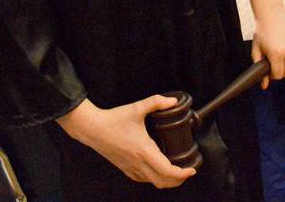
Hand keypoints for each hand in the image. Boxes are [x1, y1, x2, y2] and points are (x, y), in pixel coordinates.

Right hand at [57, 96, 195, 187]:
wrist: (91, 128)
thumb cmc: (114, 119)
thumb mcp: (138, 108)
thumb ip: (157, 102)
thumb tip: (173, 101)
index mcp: (144, 151)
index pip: (167, 171)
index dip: (182, 173)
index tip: (192, 169)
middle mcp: (138, 163)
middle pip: (162, 182)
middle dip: (178, 180)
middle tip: (188, 172)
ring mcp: (130, 167)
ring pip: (151, 182)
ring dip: (166, 181)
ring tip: (177, 172)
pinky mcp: (123, 167)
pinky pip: (141, 179)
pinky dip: (153, 179)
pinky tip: (157, 171)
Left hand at [251, 11, 284, 88]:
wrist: (272, 16)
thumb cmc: (262, 33)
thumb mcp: (257, 51)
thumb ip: (259, 69)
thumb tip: (264, 86)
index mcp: (276, 53)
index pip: (278, 75)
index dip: (273, 75)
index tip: (270, 70)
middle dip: (280, 71)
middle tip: (274, 62)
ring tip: (280, 55)